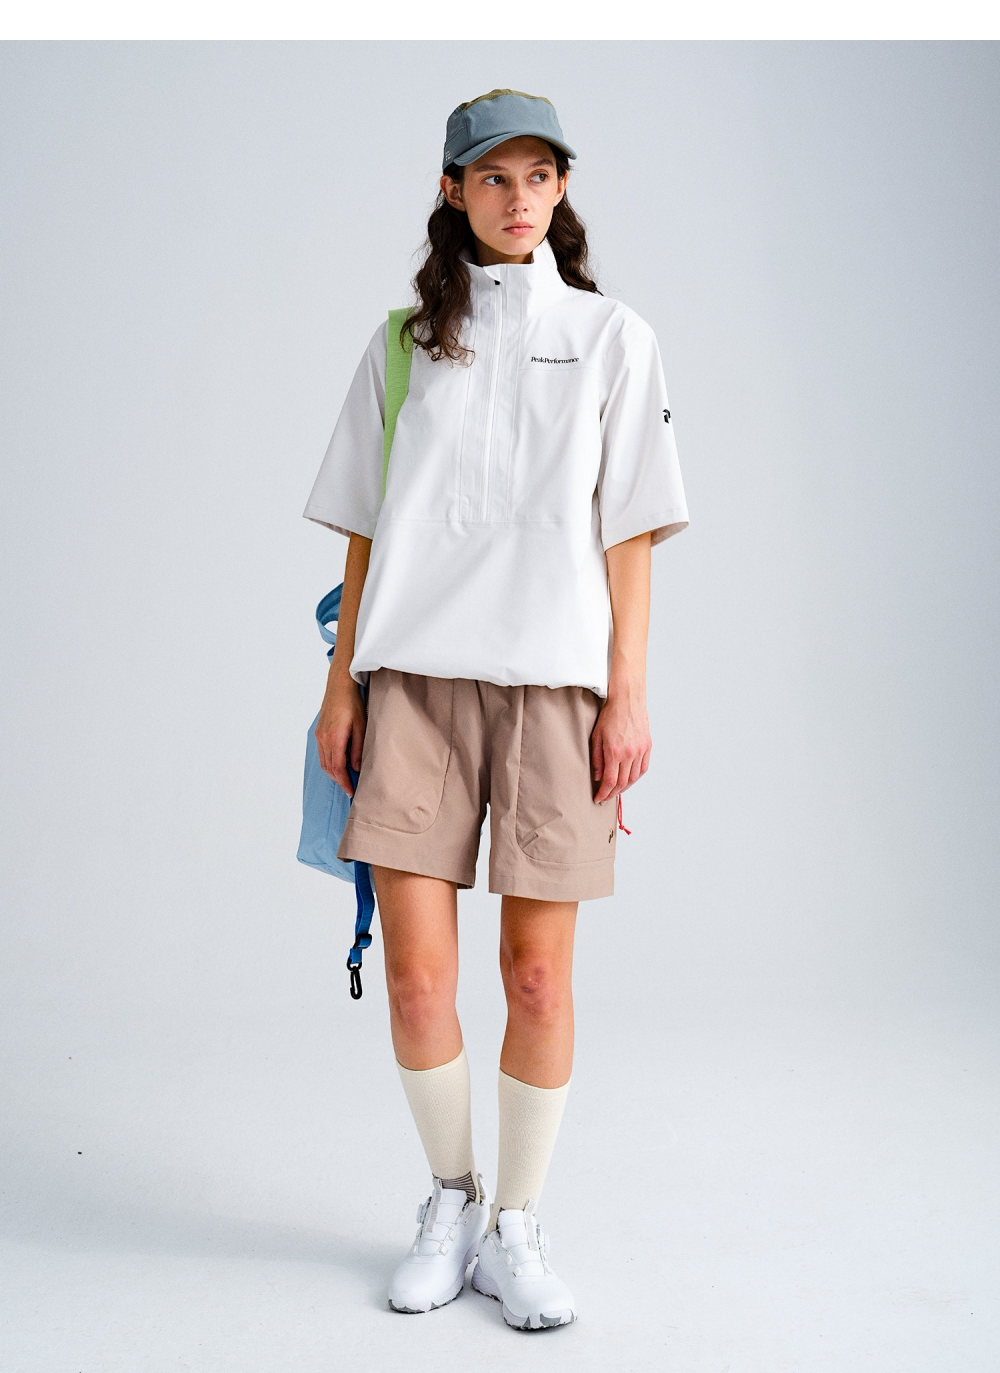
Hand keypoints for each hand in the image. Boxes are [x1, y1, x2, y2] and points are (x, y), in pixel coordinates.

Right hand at [315, 671, 366, 797]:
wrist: (339, 685)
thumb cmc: (352, 703)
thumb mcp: (361, 726)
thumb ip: (357, 748)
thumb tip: (356, 767)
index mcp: (335, 738)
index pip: (338, 768)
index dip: (344, 782)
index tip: (351, 791)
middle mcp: (323, 738)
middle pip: (329, 768)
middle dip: (339, 781)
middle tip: (349, 789)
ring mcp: (319, 735)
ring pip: (324, 762)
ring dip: (333, 773)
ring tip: (345, 780)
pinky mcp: (318, 732)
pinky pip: (322, 753)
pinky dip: (329, 763)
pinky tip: (338, 765)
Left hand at [590, 677, 651, 803]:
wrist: (627, 701)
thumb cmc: (610, 716)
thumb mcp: (596, 737)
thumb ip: (596, 759)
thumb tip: (597, 777)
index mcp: (615, 752)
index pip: (610, 781)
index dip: (604, 793)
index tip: (598, 798)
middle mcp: (629, 754)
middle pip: (622, 783)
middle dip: (612, 793)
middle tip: (605, 797)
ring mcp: (640, 751)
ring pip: (634, 778)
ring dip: (624, 787)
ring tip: (615, 790)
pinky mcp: (647, 747)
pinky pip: (643, 769)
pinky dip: (636, 777)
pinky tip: (629, 779)